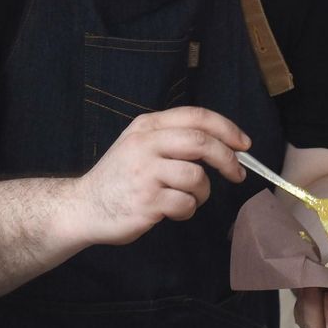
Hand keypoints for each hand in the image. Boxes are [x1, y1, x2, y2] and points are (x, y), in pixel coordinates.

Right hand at [70, 107, 250, 246]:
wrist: (83, 206)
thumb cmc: (119, 178)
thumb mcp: (139, 144)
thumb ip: (172, 138)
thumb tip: (223, 144)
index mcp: (147, 127)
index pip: (196, 117)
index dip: (226, 128)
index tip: (244, 143)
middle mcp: (145, 145)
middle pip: (201, 143)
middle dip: (228, 159)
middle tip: (237, 174)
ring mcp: (145, 173)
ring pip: (197, 177)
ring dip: (202, 192)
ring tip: (188, 198)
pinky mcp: (146, 201)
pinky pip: (186, 204)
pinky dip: (187, 210)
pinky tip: (173, 211)